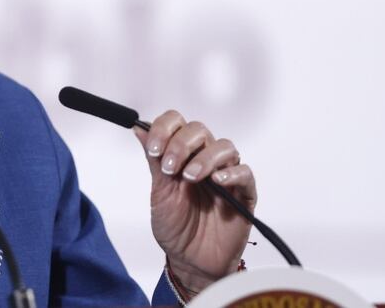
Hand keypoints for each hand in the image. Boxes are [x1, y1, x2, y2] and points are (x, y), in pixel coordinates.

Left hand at [135, 110, 256, 293]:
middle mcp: (204, 160)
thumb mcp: (159, 193)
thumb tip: (139, 128)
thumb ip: (154, 160)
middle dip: (182, 144)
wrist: (190, 261)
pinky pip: (245, 173)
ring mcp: (225, 176)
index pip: (177, 123)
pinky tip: (218, 181)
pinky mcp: (244, 194)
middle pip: (199, 130)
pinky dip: (232, 172)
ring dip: (205, 158)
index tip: (155, 150)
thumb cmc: (175, 227)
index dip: (164, 129)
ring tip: (191, 177)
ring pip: (225, 147)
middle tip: (170, 167)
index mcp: (181, 156)